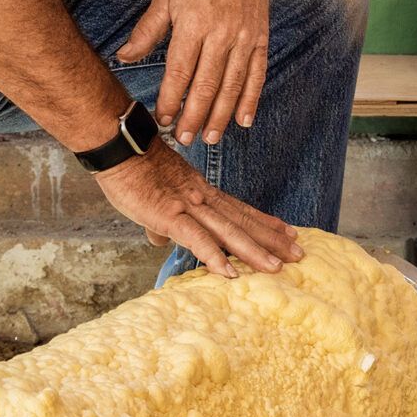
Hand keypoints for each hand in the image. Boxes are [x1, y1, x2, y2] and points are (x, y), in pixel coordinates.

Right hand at [93, 142, 302, 278]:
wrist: (118, 145)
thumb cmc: (130, 169)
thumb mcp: (151, 198)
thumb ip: (161, 221)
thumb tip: (160, 240)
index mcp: (200, 192)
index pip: (239, 210)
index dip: (264, 222)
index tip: (287, 233)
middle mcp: (202, 198)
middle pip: (243, 222)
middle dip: (272, 240)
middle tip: (299, 254)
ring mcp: (188, 207)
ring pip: (228, 232)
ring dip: (254, 251)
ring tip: (277, 266)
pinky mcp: (169, 215)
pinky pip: (196, 239)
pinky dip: (214, 256)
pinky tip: (230, 272)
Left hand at [114, 0, 270, 145]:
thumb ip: (146, 31)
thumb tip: (123, 58)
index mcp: (194, 23)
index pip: (180, 71)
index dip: (170, 99)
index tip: (162, 119)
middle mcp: (222, 33)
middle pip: (206, 85)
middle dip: (194, 116)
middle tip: (184, 139)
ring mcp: (244, 36)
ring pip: (232, 85)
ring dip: (220, 116)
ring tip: (209, 138)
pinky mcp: (260, 37)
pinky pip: (257, 74)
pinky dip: (250, 99)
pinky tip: (243, 121)